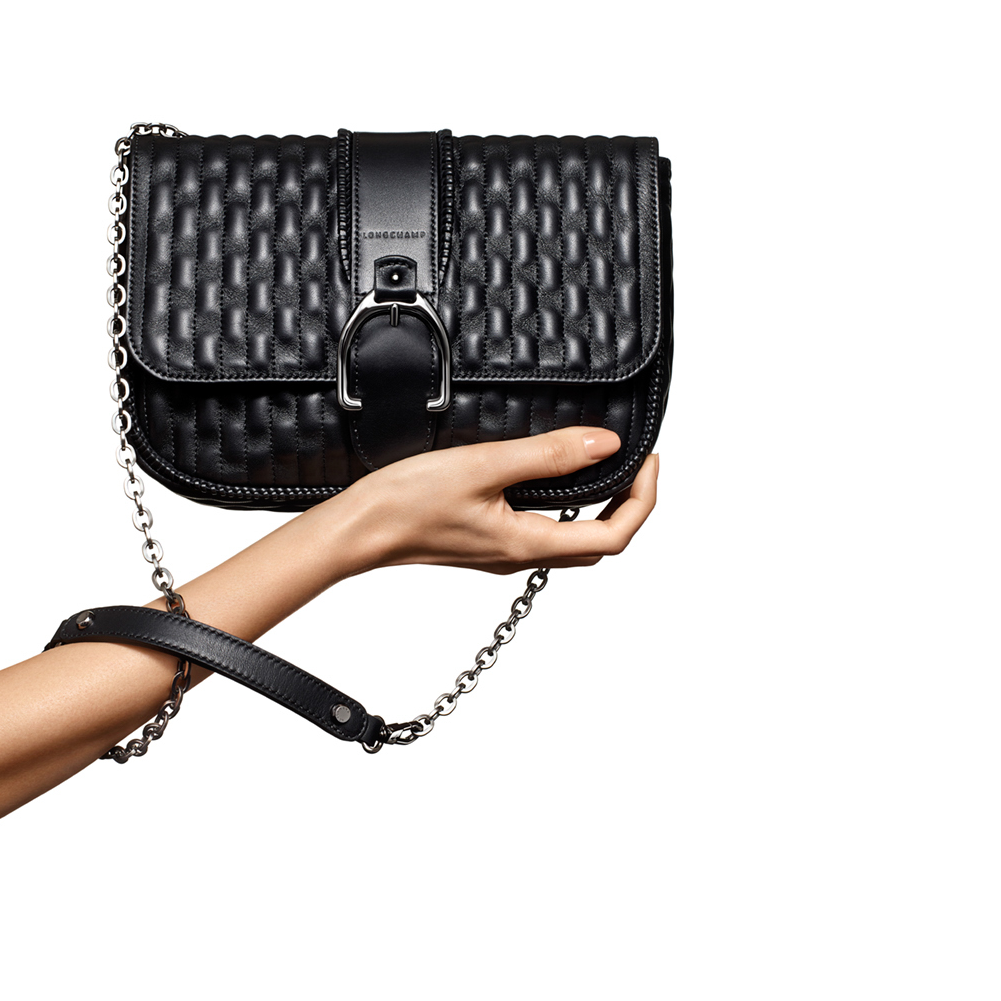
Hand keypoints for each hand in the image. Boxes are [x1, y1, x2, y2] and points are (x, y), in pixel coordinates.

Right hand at [321, 430, 663, 576]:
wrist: (352, 532)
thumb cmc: (404, 504)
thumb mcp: (484, 467)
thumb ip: (547, 455)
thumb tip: (604, 444)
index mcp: (530, 544)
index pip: (614, 535)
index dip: (643, 499)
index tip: (649, 460)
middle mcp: (522, 555)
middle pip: (600, 544)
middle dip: (629, 505)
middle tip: (636, 464)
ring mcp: (503, 552)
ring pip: (571, 541)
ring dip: (598, 508)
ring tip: (604, 466)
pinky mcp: (484, 543)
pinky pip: (540, 532)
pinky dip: (563, 507)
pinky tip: (550, 478)